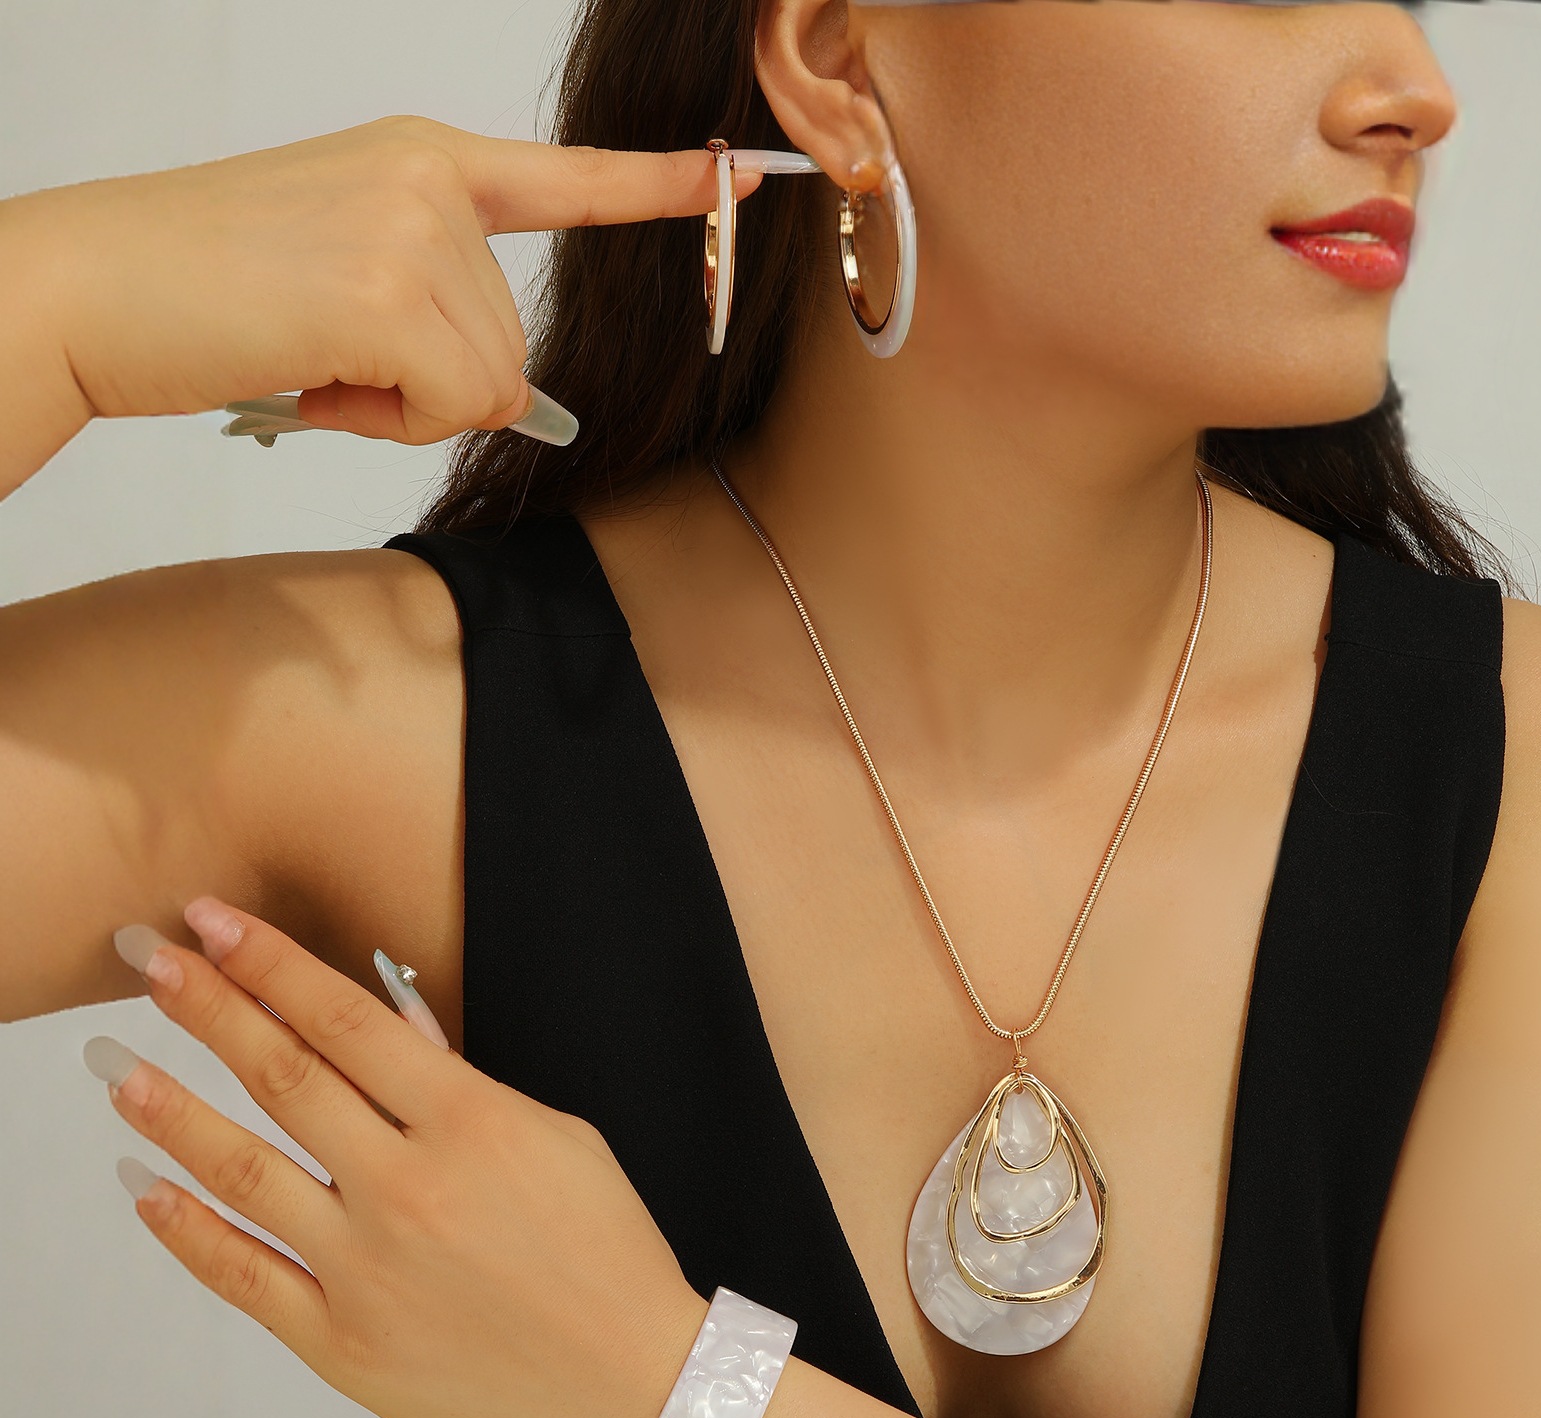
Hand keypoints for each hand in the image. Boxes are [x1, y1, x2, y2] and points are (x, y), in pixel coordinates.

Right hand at [21, 115, 761, 444]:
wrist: (90, 291)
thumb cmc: (207, 291)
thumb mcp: (344, 275)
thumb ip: (439, 310)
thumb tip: (523, 404)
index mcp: (421, 161)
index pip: (564, 178)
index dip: (657, 186)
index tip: (739, 172)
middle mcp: (430, 180)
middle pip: (518, 345)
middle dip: (431, 384)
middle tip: (332, 355)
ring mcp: (411, 228)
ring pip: (491, 383)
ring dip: (404, 406)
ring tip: (315, 359)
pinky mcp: (388, 292)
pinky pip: (455, 405)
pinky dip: (387, 423)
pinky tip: (315, 380)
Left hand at [84, 895, 708, 1417]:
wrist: (633, 1391)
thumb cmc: (610, 1260)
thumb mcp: (562, 1141)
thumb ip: (465, 1083)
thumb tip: (385, 1024)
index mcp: (473, 1125)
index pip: (347, 1021)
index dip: (271, 963)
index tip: (215, 923)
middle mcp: (408, 1188)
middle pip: (285, 1077)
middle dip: (208, 1010)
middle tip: (148, 962)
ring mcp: (366, 1269)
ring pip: (245, 1171)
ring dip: (174, 1112)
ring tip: (119, 1070)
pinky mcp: (341, 1345)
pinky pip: (243, 1277)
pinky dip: (187, 1232)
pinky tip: (146, 1191)